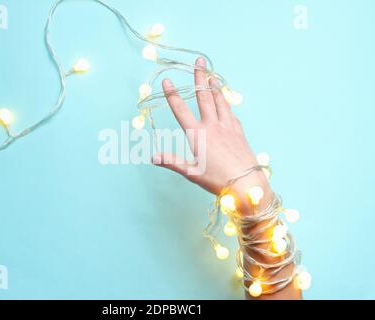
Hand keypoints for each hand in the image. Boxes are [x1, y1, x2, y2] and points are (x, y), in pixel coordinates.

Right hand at [153, 57, 269, 208]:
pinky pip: (231, 112)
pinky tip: (226, 101)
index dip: (172, 95)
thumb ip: (172, 162)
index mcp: (198, 134)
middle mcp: (213, 126)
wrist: (246, 183)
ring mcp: (228, 127)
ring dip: (215, 86)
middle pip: (204, 97)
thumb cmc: (217, 180)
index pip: (180, 110)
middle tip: (199, 61)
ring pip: (220, 101)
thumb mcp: (191, 172)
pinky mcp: (239, 131)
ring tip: (212, 75)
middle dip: (199, 77)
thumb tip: (153, 156)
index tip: (167, 81)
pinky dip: (226, 103)